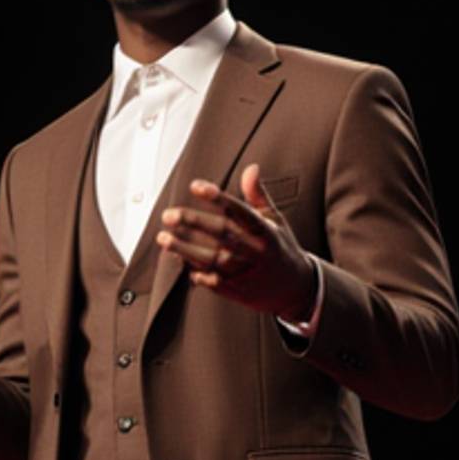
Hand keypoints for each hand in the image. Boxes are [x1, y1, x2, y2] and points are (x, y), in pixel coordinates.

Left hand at [157, 164, 314, 320]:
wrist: (296, 290)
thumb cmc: (280, 248)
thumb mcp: (275, 220)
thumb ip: (258, 195)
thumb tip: (251, 167)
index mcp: (265, 231)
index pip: (240, 210)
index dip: (217, 198)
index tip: (195, 186)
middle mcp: (256, 251)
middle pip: (222, 234)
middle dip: (193, 223)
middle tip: (168, 215)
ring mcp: (247, 273)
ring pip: (212, 260)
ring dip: (185, 249)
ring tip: (163, 238)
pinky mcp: (239, 292)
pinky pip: (213, 282)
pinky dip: (196, 273)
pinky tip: (179, 261)